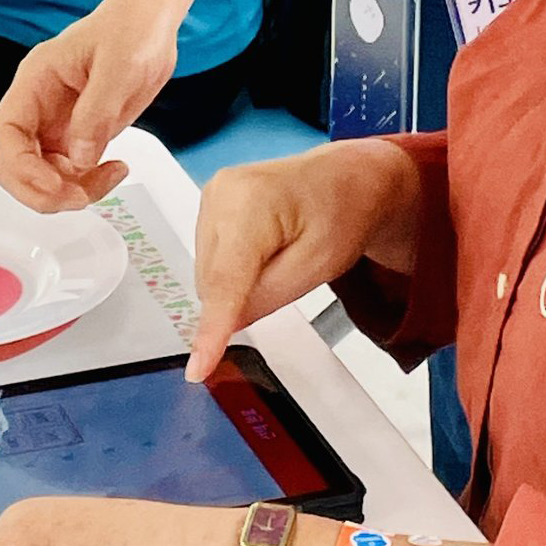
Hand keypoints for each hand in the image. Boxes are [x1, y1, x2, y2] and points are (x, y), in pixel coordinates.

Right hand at [0, 0, 180, 211]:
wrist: (151, 24)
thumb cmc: (130, 29)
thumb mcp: (118, 67)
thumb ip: (96, 113)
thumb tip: (80, 159)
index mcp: (35, 82)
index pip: (6, 134)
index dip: (21, 166)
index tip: (52, 184)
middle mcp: (39, 108)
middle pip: (15, 165)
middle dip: (41, 190)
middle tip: (79, 196)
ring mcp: (57, 125)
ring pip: (43, 176)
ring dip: (69, 191)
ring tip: (109, 178)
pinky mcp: (80, 136)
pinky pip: (72, 174)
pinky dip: (90, 184)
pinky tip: (116, 170)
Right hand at [188, 142, 422, 381]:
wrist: (346, 178)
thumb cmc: (341, 210)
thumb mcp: (317, 266)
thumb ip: (267, 299)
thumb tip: (227, 323)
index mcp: (250, 202)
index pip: (225, 281)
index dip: (212, 329)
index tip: (199, 367)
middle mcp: (221, 193)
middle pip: (214, 281)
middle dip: (242, 296)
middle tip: (289, 273)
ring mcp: (211, 195)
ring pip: (209, 274)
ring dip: (238, 282)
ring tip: (280, 252)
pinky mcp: (209, 203)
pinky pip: (211, 258)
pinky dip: (235, 268)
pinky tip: (264, 249)